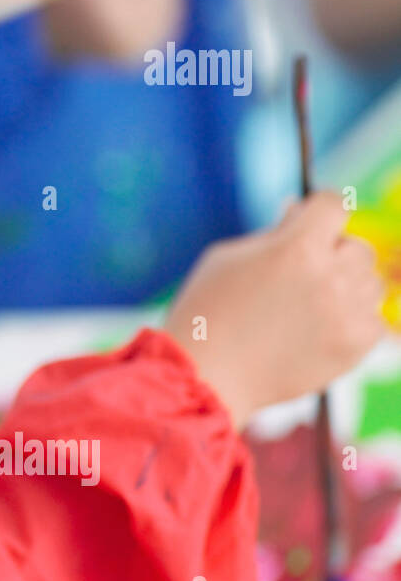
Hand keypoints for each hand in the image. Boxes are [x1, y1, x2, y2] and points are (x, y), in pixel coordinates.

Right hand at [162, 191, 386, 426]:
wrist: (206, 375)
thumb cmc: (206, 312)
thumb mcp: (229, 257)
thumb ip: (273, 233)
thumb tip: (300, 212)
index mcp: (296, 247)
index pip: (333, 205)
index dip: (317, 212)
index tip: (307, 223)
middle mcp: (330, 276)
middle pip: (357, 246)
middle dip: (332, 253)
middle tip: (300, 274)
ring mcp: (346, 314)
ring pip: (370, 283)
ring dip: (346, 287)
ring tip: (309, 305)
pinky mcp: (354, 348)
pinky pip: (374, 321)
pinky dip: (352, 321)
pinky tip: (320, 328)